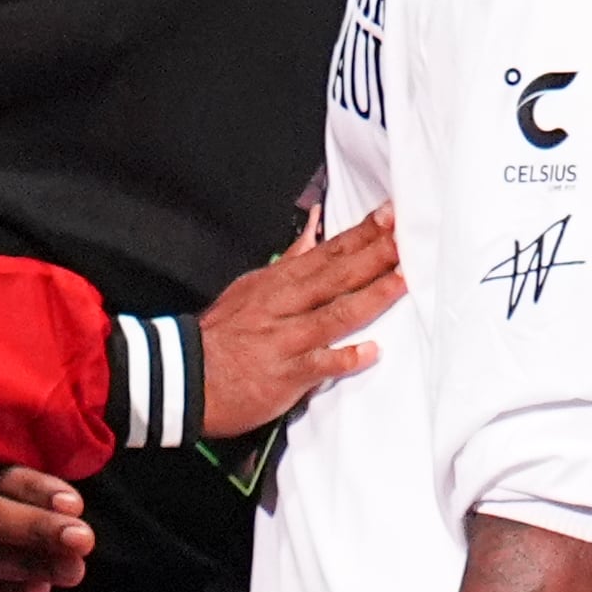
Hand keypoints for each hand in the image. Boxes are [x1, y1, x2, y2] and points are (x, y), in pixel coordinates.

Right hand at [198, 205, 401, 437]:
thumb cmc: (222, 335)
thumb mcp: (252, 288)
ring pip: (334, 313)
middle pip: (337, 275)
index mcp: (278, 282)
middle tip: (408, 237)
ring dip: (371, 296)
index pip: (328, 252)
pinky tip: (370, 352)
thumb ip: (290, 261)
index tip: (391, 215)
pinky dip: (343, 358)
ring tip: (403, 281)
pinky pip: (317, 364)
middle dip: (375, 255)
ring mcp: (285, 338)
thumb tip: (315, 230)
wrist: (183, 376)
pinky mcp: (283, 374)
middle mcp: (284, 305)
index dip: (361, 234)